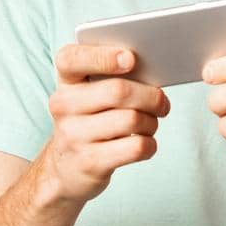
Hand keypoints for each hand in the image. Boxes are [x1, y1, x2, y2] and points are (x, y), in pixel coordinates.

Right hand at [40, 43, 170, 204]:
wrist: (65, 169)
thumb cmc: (88, 121)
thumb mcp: (88, 94)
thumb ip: (112, 76)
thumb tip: (153, 70)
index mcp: (65, 81)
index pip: (72, 59)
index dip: (103, 56)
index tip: (131, 59)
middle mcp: (63, 106)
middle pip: (118, 91)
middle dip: (151, 96)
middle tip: (161, 103)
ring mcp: (74, 135)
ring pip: (132, 120)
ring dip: (151, 122)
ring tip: (150, 124)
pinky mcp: (90, 162)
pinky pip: (136, 147)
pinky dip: (150, 144)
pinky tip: (145, 143)